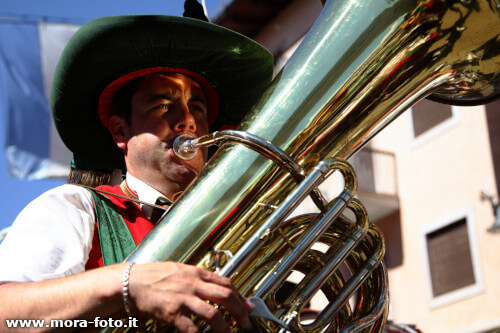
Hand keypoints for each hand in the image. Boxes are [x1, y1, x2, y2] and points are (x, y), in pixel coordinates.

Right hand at [127, 262, 252, 332]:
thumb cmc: (153, 276)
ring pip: (213, 314)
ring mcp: (183, 298)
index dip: (240, 296)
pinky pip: (192, 329)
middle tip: (245, 321)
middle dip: (239, 311)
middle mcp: (193, 284)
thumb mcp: (179, 270)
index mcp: (196, 273)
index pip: (226, 283)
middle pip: (225, 296)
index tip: (247, 306)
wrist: (130, 282)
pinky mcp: (172, 312)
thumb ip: (197, 277)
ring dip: (224, 327)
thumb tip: (214, 285)